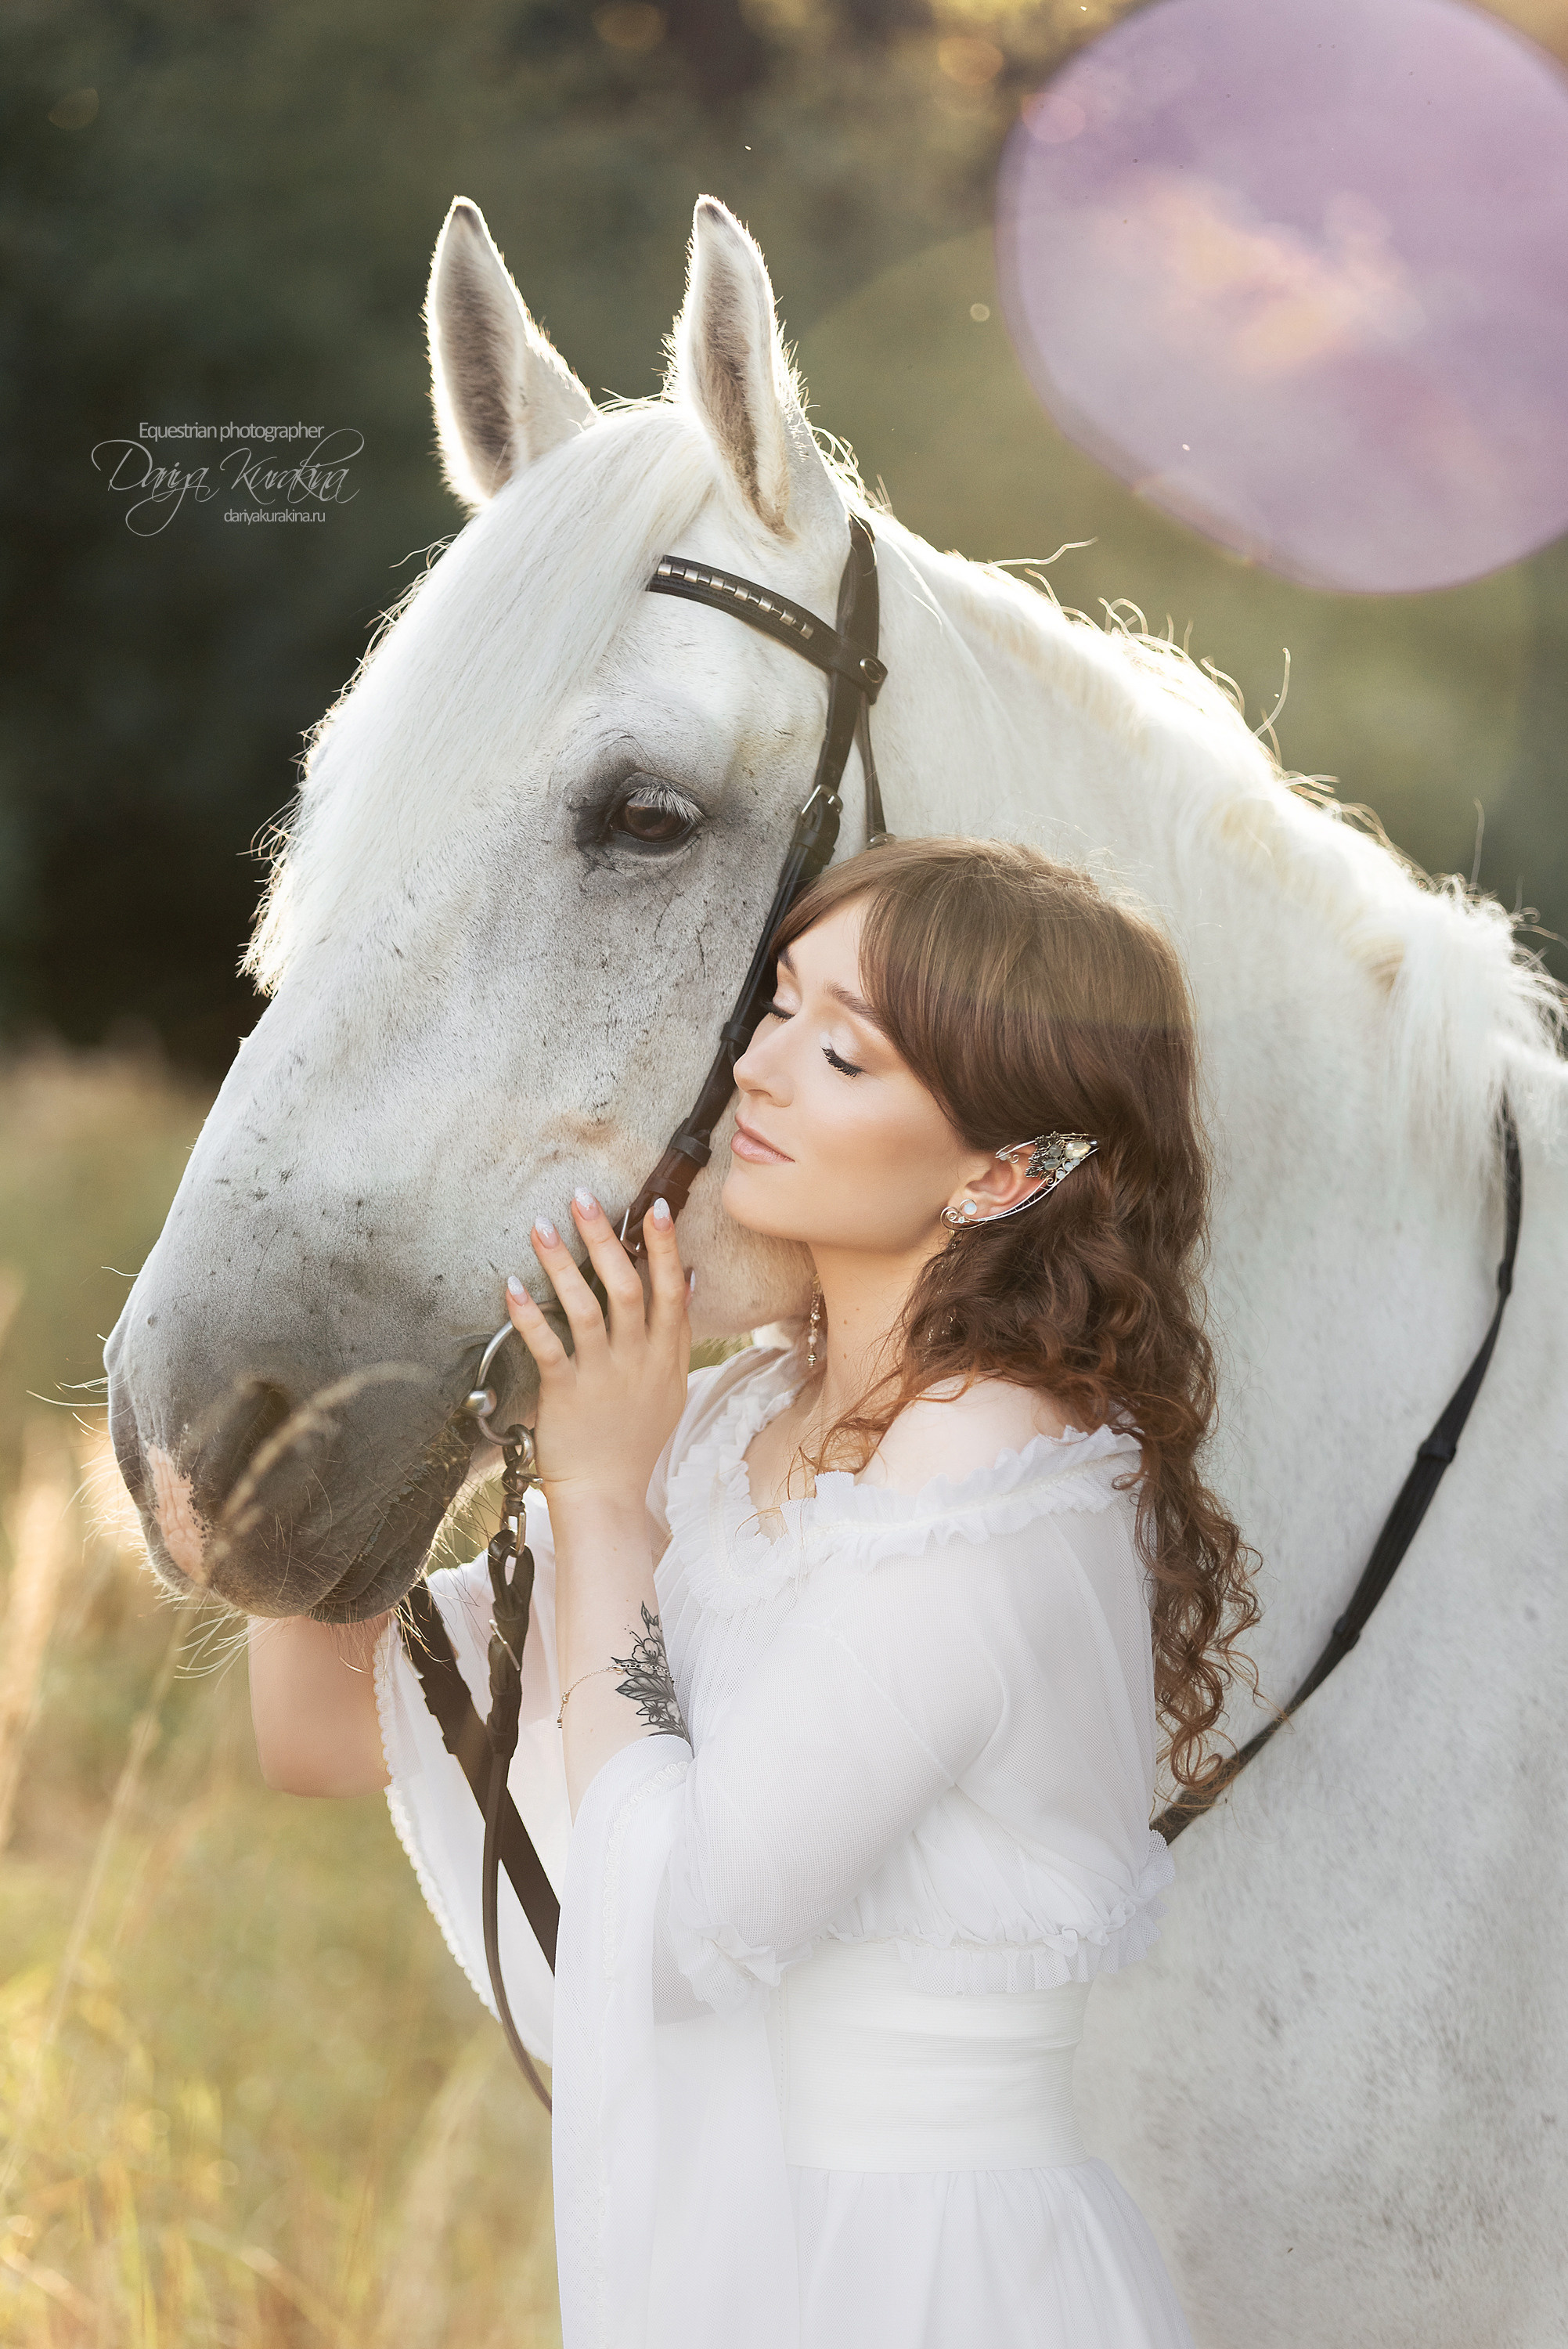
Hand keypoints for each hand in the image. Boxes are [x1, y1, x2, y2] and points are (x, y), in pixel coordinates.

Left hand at [504, 1190, 689, 1512]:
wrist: (608, 1492)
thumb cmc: (636, 1436)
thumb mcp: (670, 1385)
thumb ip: (677, 1334)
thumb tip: (686, 1280)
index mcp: (665, 1355)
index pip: (670, 1291)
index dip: (663, 1248)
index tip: (656, 1208)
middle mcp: (637, 1359)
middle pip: (626, 1288)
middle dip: (606, 1238)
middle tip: (582, 1197)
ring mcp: (602, 1375)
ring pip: (585, 1308)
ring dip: (562, 1264)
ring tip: (541, 1226)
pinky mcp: (565, 1392)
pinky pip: (547, 1346)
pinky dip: (529, 1315)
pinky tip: (511, 1286)